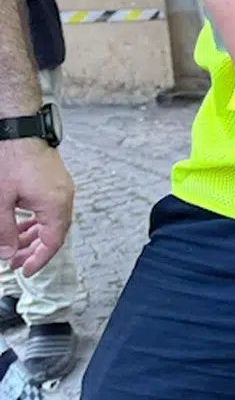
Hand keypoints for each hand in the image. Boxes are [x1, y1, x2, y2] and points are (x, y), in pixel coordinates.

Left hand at [0, 139, 72, 275]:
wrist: (18, 127)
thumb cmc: (11, 158)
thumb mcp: (1, 200)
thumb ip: (4, 230)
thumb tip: (7, 253)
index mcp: (55, 204)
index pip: (53, 242)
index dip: (39, 260)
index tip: (25, 271)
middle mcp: (64, 197)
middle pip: (54, 233)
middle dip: (34, 250)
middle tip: (15, 263)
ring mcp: (60, 188)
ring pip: (50, 221)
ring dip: (33, 236)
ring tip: (14, 246)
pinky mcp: (54, 181)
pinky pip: (48, 209)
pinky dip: (35, 221)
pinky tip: (21, 224)